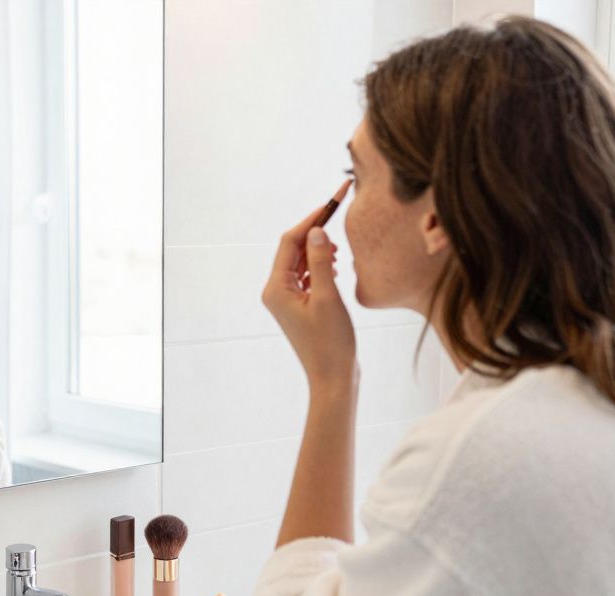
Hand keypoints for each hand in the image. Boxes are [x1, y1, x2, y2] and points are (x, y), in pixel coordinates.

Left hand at [261, 185, 357, 389]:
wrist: (332, 377)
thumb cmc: (331, 342)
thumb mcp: (328, 298)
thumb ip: (320, 262)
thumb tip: (316, 230)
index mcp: (276, 288)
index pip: (290, 242)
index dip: (311, 219)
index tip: (332, 200)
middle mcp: (275, 291)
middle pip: (293, 249)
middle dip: (315, 231)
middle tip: (339, 211)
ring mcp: (286, 299)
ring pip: (300, 262)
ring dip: (318, 250)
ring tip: (338, 251)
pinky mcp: (299, 306)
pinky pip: (306, 276)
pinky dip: (319, 266)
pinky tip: (334, 265)